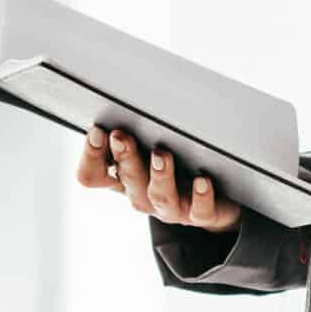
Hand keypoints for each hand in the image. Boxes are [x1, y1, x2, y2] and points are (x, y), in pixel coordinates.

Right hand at [76, 125, 240, 231]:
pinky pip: (200, 211)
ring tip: (162, 154)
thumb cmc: (180, 165)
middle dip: (124, 157)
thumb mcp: (151, 145)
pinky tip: (202, 180)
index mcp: (125, 177)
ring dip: (160, 175)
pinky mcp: (203, 214)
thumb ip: (135, 129)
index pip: (93, 175)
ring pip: (160, 197)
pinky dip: (200, 197)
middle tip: (120, 136)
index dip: (91, 156)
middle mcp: (144, 194)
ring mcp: (172, 207)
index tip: (98, 131)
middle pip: (127, 181)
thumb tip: (126, 97)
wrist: (219, 200)